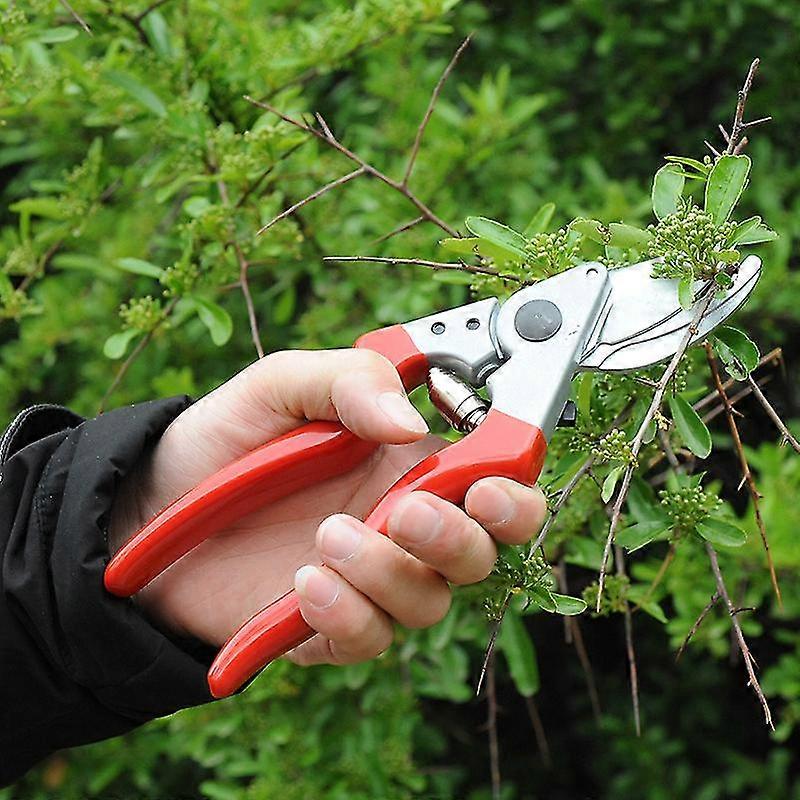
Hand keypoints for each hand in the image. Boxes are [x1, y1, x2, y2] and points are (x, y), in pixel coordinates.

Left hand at [109, 350, 546, 665]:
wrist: (150, 506)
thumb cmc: (225, 439)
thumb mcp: (281, 383)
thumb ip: (350, 381)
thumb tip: (409, 423)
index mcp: (407, 457)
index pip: (495, 476)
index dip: (513, 485)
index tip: (490, 481)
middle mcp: (401, 519)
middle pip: (482, 549)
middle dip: (461, 536)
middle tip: (408, 511)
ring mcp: (369, 575)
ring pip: (431, 599)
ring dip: (388, 570)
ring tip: (325, 537)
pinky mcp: (331, 625)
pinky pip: (371, 638)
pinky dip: (348, 614)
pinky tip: (304, 583)